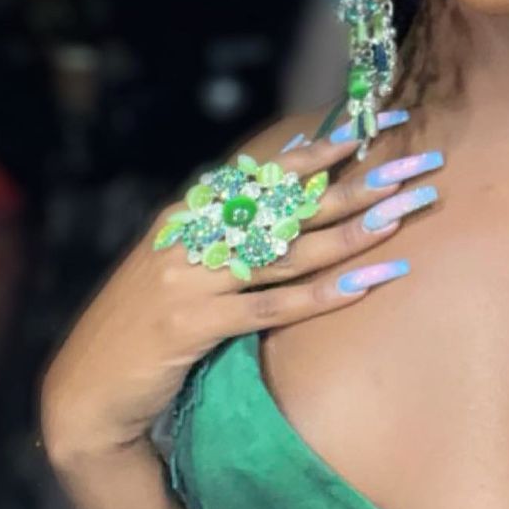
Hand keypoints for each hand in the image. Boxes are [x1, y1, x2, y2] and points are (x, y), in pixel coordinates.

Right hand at [39, 127, 441, 460]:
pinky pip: (270, 308)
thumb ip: (238, 211)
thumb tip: (300, 151)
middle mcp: (197, 234)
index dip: (332, 146)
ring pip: (289, 251)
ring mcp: (193, 279)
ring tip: (403, 216)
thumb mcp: (188, 252)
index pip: (275, 169)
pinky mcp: (194, 327)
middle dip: (362, 183)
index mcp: (197, 209)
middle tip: (420, 167)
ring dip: (353, 234)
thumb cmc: (151, 313)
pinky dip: (319, 296)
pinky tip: (364, 285)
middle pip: (294, 205)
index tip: (385, 124)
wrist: (88, 384)